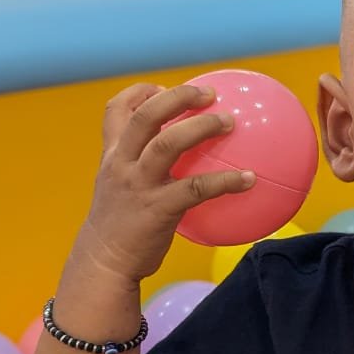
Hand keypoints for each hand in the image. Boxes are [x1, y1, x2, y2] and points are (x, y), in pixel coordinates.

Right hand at [71, 82, 254, 284]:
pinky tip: (250, 179)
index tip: (163, 88)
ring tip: (230, 122)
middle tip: (209, 93)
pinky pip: (197, 188)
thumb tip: (183, 157)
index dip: (140, 92)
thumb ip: (140, 168)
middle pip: (146, 116)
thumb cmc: (120, 227)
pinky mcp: (158, 209)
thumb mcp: (119, 189)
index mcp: (112, 156)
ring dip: (202, 128)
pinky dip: (226, 181)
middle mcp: (122, 164)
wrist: (103, 265)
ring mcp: (138, 185)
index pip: (116, 110)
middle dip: (178, 97)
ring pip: (168, 144)